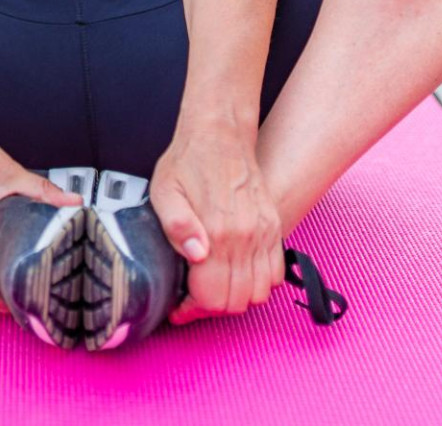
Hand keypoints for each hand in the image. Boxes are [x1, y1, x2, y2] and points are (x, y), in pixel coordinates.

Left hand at [148, 119, 284, 325]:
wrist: (219, 134)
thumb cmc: (187, 162)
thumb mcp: (165, 192)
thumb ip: (177, 227)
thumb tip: (197, 256)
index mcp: (217, 231)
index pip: (213, 296)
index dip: (192, 308)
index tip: (179, 306)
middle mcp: (246, 236)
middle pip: (236, 302)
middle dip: (212, 306)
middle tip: (193, 295)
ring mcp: (264, 233)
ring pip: (259, 293)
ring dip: (235, 297)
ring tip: (213, 284)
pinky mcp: (273, 227)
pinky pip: (276, 274)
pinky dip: (258, 283)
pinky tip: (235, 272)